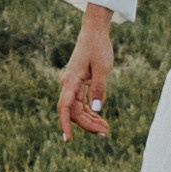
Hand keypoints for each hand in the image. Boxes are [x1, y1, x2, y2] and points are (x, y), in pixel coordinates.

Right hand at [57, 6, 114, 141]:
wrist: (94, 31)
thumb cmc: (98, 47)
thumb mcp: (102, 68)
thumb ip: (99, 88)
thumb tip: (97, 108)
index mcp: (71, 81)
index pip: (64, 107)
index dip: (64, 124)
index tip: (68, 140)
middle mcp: (68, 84)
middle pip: (73, 112)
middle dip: (87, 124)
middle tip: (105, 132)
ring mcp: (73, 84)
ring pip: (78, 109)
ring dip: (90, 120)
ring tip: (105, 129)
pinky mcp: (79, 83)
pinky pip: (81, 102)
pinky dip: (90, 111)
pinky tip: (100, 118)